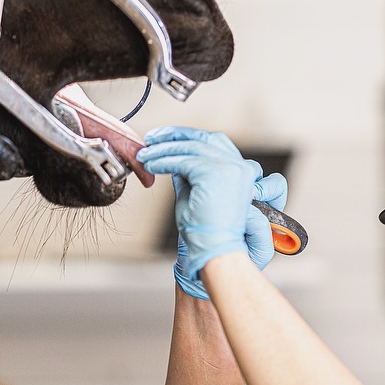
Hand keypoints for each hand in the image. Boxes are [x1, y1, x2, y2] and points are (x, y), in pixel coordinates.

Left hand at [139, 127, 288, 298]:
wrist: (214, 250)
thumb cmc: (206, 230)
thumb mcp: (195, 194)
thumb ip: (188, 174)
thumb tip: (172, 158)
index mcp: (240, 171)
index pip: (214, 143)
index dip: (188, 137)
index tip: (166, 139)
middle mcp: (240, 166)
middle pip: (204, 138)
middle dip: (175, 135)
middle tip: (152, 138)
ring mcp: (231, 168)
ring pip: (191, 148)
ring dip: (163, 149)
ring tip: (144, 155)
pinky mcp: (215, 172)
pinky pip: (183, 161)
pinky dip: (163, 161)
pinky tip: (150, 166)